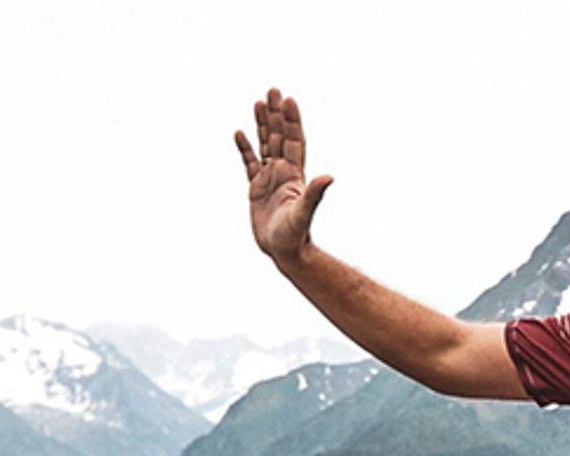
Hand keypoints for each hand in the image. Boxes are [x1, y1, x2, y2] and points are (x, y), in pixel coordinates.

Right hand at [235, 88, 332, 265]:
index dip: (291, 121)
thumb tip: (329, 178)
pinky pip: (249, 163)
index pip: (293, 141)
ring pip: (265, 145)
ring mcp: (270, 179)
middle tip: (273, 90)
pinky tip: (240, 133)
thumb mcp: (303, 213)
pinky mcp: (256, 189)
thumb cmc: (295, 235)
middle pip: (279, 137)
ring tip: (258, 102)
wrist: (284, 251)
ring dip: (263, 124)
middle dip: (276, 114)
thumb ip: (315, 194)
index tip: (288, 100)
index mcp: (294, 174)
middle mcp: (283, 172)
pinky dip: (245, 148)